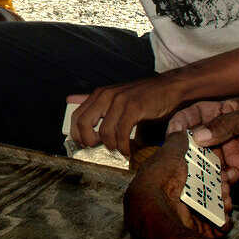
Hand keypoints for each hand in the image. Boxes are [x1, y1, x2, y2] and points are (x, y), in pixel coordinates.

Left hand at [69, 74, 185, 156]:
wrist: (168, 87)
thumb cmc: (142, 96)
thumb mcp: (114, 96)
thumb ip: (93, 100)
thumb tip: (69, 99)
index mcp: (99, 94)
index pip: (76, 115)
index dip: (77, 133)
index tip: (86, 143)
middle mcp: (106, 96)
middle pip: (84, 123)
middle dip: (88, 140)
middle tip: (98, 147)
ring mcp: (120, 101)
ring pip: (104, 131)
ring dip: (110, 145)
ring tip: (117, 149)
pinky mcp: (134, 108)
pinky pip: (122, 133)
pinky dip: (124, 146)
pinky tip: (127, 150)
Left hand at [124, 130, 231, 238]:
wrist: (155, 207)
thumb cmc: (160, 177)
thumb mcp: (170, 151)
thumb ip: (179, 140)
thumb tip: (182, 129)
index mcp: (175, 178)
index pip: (201, 174)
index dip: (216, 171)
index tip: (226, 170)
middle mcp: (181, 196)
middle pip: (212, 190)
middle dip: (224, 187)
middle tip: (227, 186)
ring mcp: (189, 214)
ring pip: (217, 208)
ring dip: (225, 204)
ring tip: (226, 201)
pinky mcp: (196, 230)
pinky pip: (217, 226)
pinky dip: (223, 222)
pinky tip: (223, 217)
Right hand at [168, 98, 238, 187]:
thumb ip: (226, 125)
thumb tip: (198, 136)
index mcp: (228, 114)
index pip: (198, 115)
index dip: (184, 121)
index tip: (173, 131)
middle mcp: (226, 135)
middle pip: (198, 141)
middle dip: (189, 149)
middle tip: (182, 159)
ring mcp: (233, 155)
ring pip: (208, 162)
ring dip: (202, 168)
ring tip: (202, 174)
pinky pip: (223, 179)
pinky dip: (219, 182)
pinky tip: (226, 182)